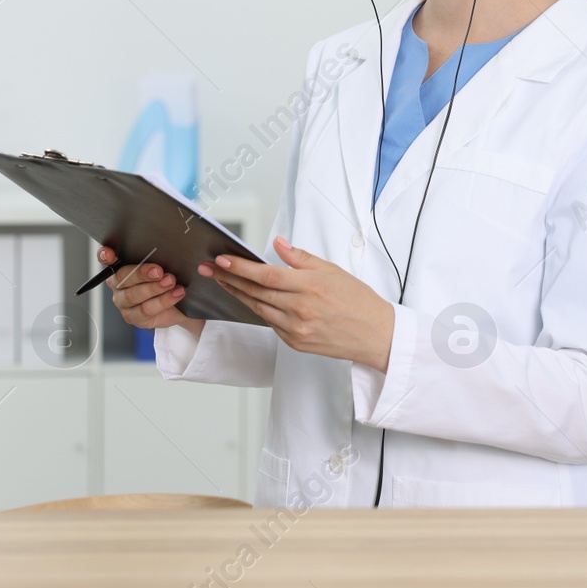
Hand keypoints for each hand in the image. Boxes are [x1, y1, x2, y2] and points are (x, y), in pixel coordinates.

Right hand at [99, 247, 203, 338]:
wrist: (178, 304)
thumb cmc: (166, 279)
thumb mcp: (163, 265)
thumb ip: (157, 257)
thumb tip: (165, 248)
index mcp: (119, 267)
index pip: (107, 260)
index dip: (105, 256)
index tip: (108, 253)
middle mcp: (117, 284)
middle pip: (122, 277)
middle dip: (141, 273)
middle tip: (159, 271)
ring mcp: (123, 302)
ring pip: (133, 295)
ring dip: (155, 288)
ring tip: (171, 282)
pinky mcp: (132, 317)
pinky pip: (146, 309)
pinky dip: (163, 301)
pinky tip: (176, 294)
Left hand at [198, 236, 394, 370]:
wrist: (376, 336)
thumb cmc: (358, 301)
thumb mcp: (333, 271)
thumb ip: (301, 258)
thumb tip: (278, 244)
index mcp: (311, 287)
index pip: (267, 275)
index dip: (241, 268)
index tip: (222, 260)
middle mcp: (301, 309)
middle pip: (256, 292)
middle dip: (230, 279)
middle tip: (210, 269)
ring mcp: (296, 329)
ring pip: (258, 308)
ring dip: (238, 294)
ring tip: (222, 281)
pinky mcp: (295, 343)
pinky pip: (271, 323)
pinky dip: (258, 309)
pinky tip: (249, 299)